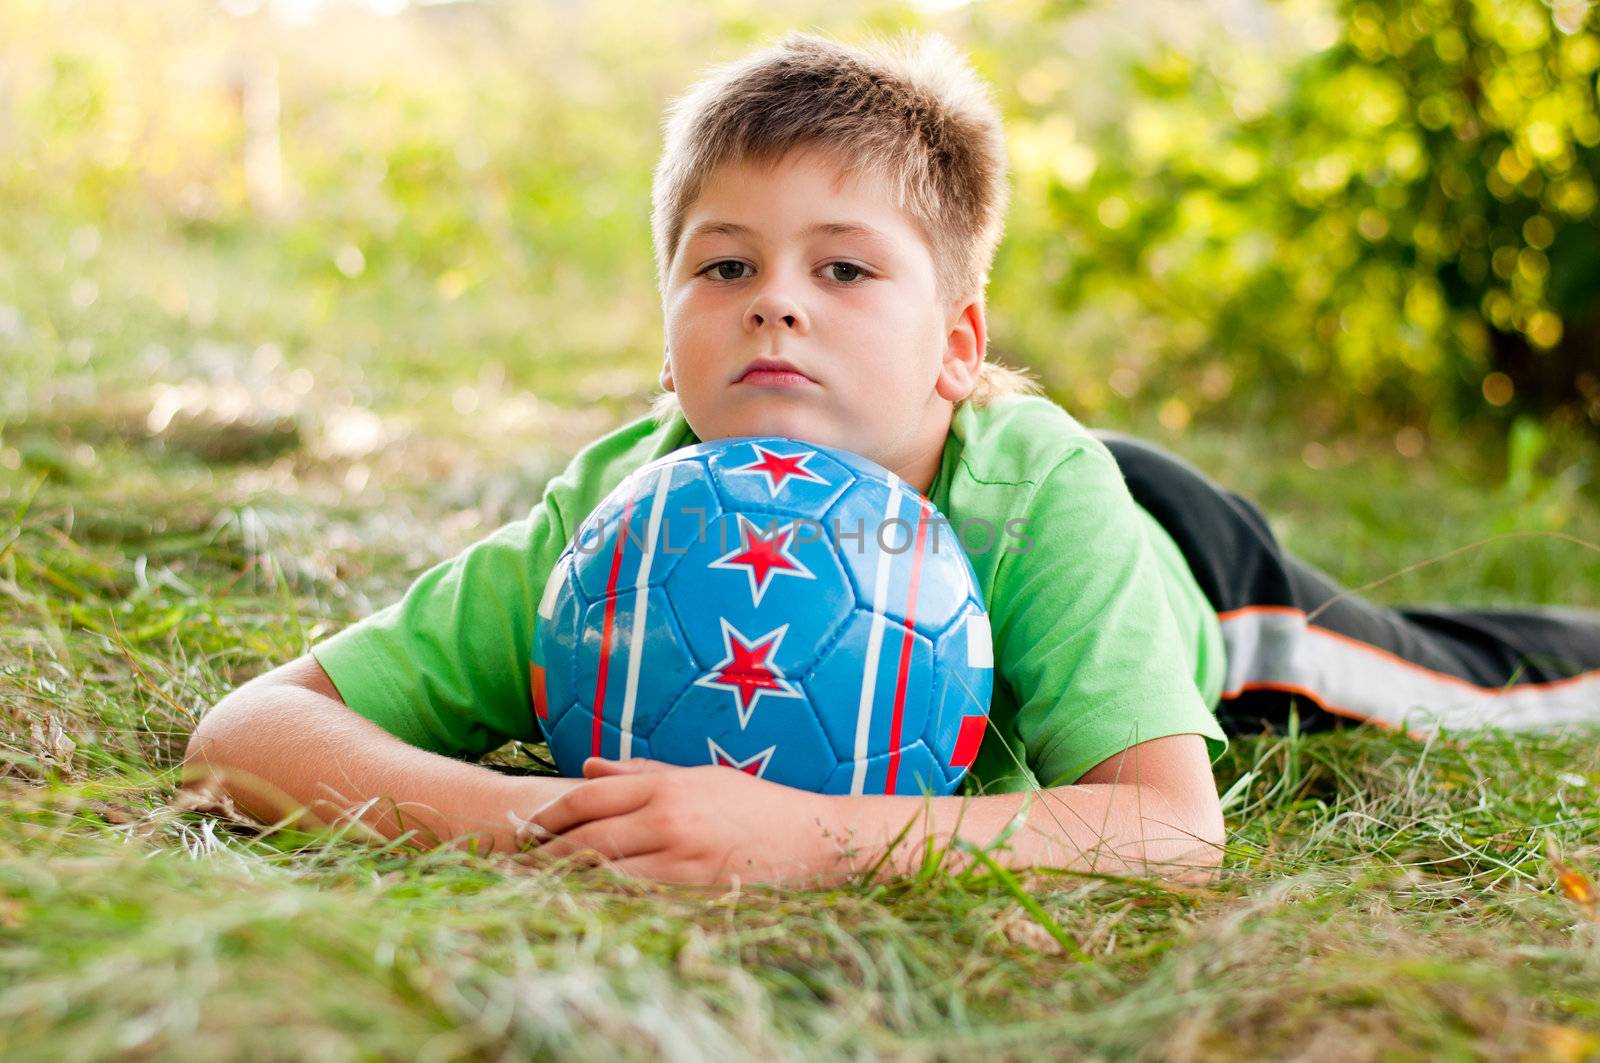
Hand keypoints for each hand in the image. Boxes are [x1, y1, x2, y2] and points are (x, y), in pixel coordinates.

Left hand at [514, 757, 843, 886]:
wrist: (814, 841)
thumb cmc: (757, 807)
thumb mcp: (700, 777)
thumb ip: (642, 774)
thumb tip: (589, 765)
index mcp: (668, 785)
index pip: (589, 796)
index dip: (551, 815)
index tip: (528, 828)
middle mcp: (668, 817)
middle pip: (586, 835)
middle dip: (548, 851)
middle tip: (521, 863)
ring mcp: (679, 856)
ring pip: (603, 870)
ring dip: (568, 880)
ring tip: (543, 887)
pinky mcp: (692, 891)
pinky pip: (633, 898)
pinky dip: (605, 899)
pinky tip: (588, 903)